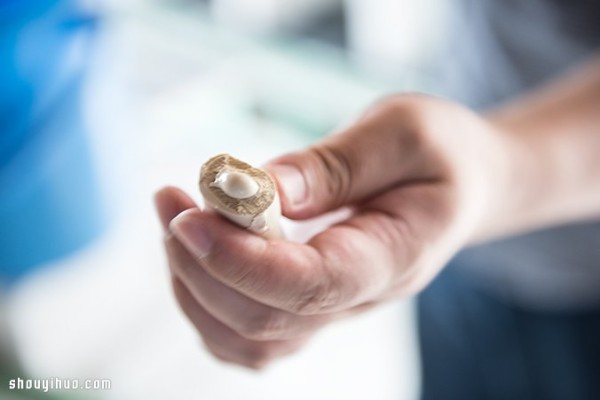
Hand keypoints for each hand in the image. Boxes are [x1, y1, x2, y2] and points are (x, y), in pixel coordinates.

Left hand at [155, 94, 513, 368]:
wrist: (460, 185)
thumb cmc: (440, 154)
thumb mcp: (404, 133)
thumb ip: (339, 164)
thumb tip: (264, 188)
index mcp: (393, 257)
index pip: (311, 285)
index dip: (244, 261)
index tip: (189, 219)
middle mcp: (357, 298)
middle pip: (265, 320)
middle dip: (201, 265)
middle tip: (170, 200)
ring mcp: (330, 309)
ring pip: (246, 339)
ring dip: (194, 286)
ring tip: (175, 218)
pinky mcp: (307, 303)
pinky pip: (245, 333)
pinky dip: (204, 302)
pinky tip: (194, 252)